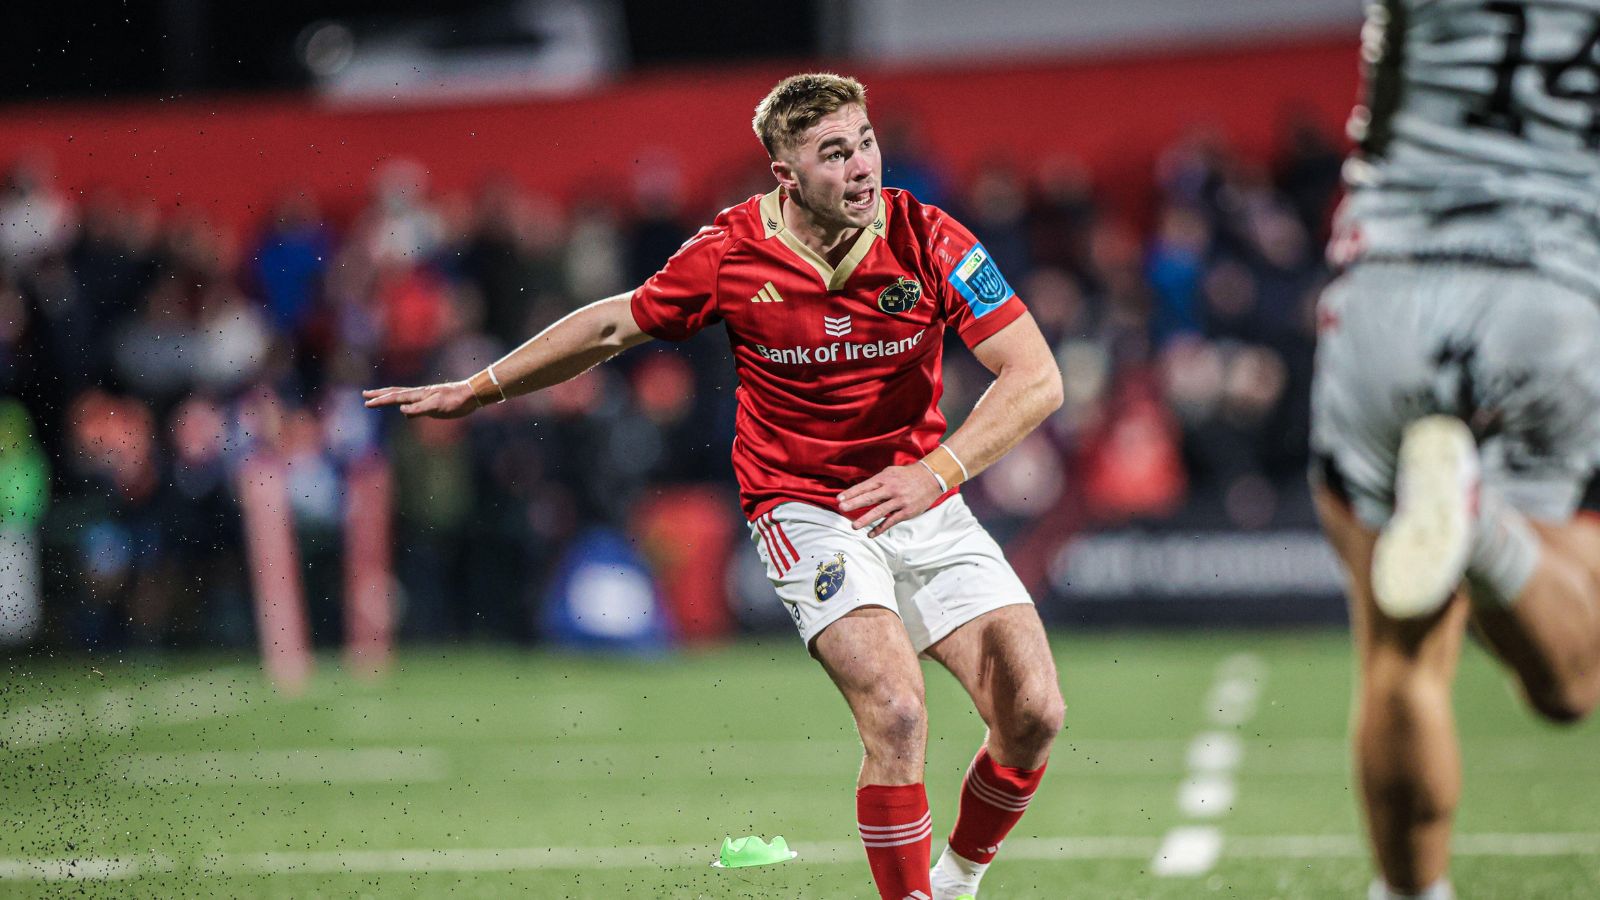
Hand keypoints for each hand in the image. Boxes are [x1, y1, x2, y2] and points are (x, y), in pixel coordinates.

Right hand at [362, 381, 478, 418]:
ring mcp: (425, 397)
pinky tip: (404, 410)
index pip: (395, 397)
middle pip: (395, 393)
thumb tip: (401, 410)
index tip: (367, 403)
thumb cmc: (455, 401)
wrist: (470, 395)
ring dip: (389, 397)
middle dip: (380, 394)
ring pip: (403, 396)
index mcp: (418, 395)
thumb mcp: (436, 406)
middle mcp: (419, 394)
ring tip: (379, 398)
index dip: (380, 401)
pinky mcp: (431, 402)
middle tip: (365, 395)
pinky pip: (413, 404)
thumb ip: (418, 409)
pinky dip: (404, 405)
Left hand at [837, 463, 944, 537]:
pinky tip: (871, 534)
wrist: (931, 477)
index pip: (865, 486)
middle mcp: (891, 489)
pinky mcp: (907, 511)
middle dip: (855, 503)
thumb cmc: (907, 476)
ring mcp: (899, 501)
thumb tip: (860, 490)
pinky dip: (880, 529)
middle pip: (870, 497)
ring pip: (880, 511)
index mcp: (885, 478)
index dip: (852, 493)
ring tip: (854, 526)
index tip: (839, 499)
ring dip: (866, 519)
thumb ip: (877, 482)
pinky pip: (891, 521)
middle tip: (842, 509)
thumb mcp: (891, 472)